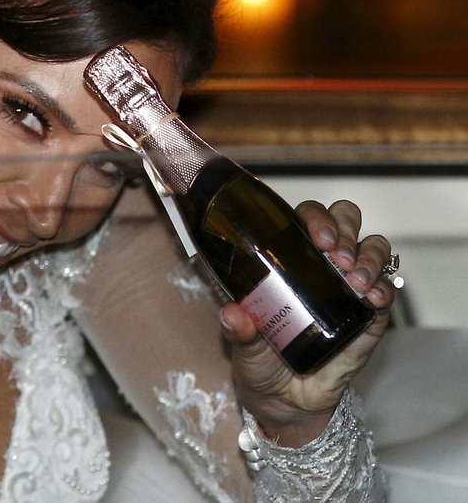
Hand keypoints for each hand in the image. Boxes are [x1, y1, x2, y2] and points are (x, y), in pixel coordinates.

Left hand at [220, 199, 394, 446]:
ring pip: (372, 247)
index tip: (316, 237)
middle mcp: (321, 265)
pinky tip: (371, 298)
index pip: (306, 218)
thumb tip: (232, 313)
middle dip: (345, 228)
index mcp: (288, 259)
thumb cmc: (259, 360)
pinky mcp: (369, 315)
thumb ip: (238, 329)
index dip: (315, 217)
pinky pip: (386, 290)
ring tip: (353, 279)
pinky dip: (383, 288)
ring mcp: (348, 286)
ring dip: (367, 256)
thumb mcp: (242, 344)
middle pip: (345, 220)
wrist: (284, 400)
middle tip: (335, 253)